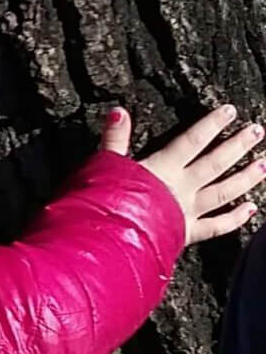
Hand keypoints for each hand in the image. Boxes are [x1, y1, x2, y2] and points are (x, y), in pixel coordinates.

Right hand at [102, 104, 263, 243]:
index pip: (192, 141)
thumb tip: (118, 112)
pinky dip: (234, 218)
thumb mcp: (104, 166)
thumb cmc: (103, 204)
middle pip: (215, 163)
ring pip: (223, 192)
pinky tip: (250, 209)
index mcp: (162, 169)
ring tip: (263, 165)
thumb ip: (114, 139)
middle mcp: (181, 188)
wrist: (107, 242)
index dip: (212, 124)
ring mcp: (187, 211)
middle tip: (258, 131)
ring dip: (245, 178)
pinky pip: (215, 226)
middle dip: (238, 145)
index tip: (230, 111)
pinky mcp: (185, 234)